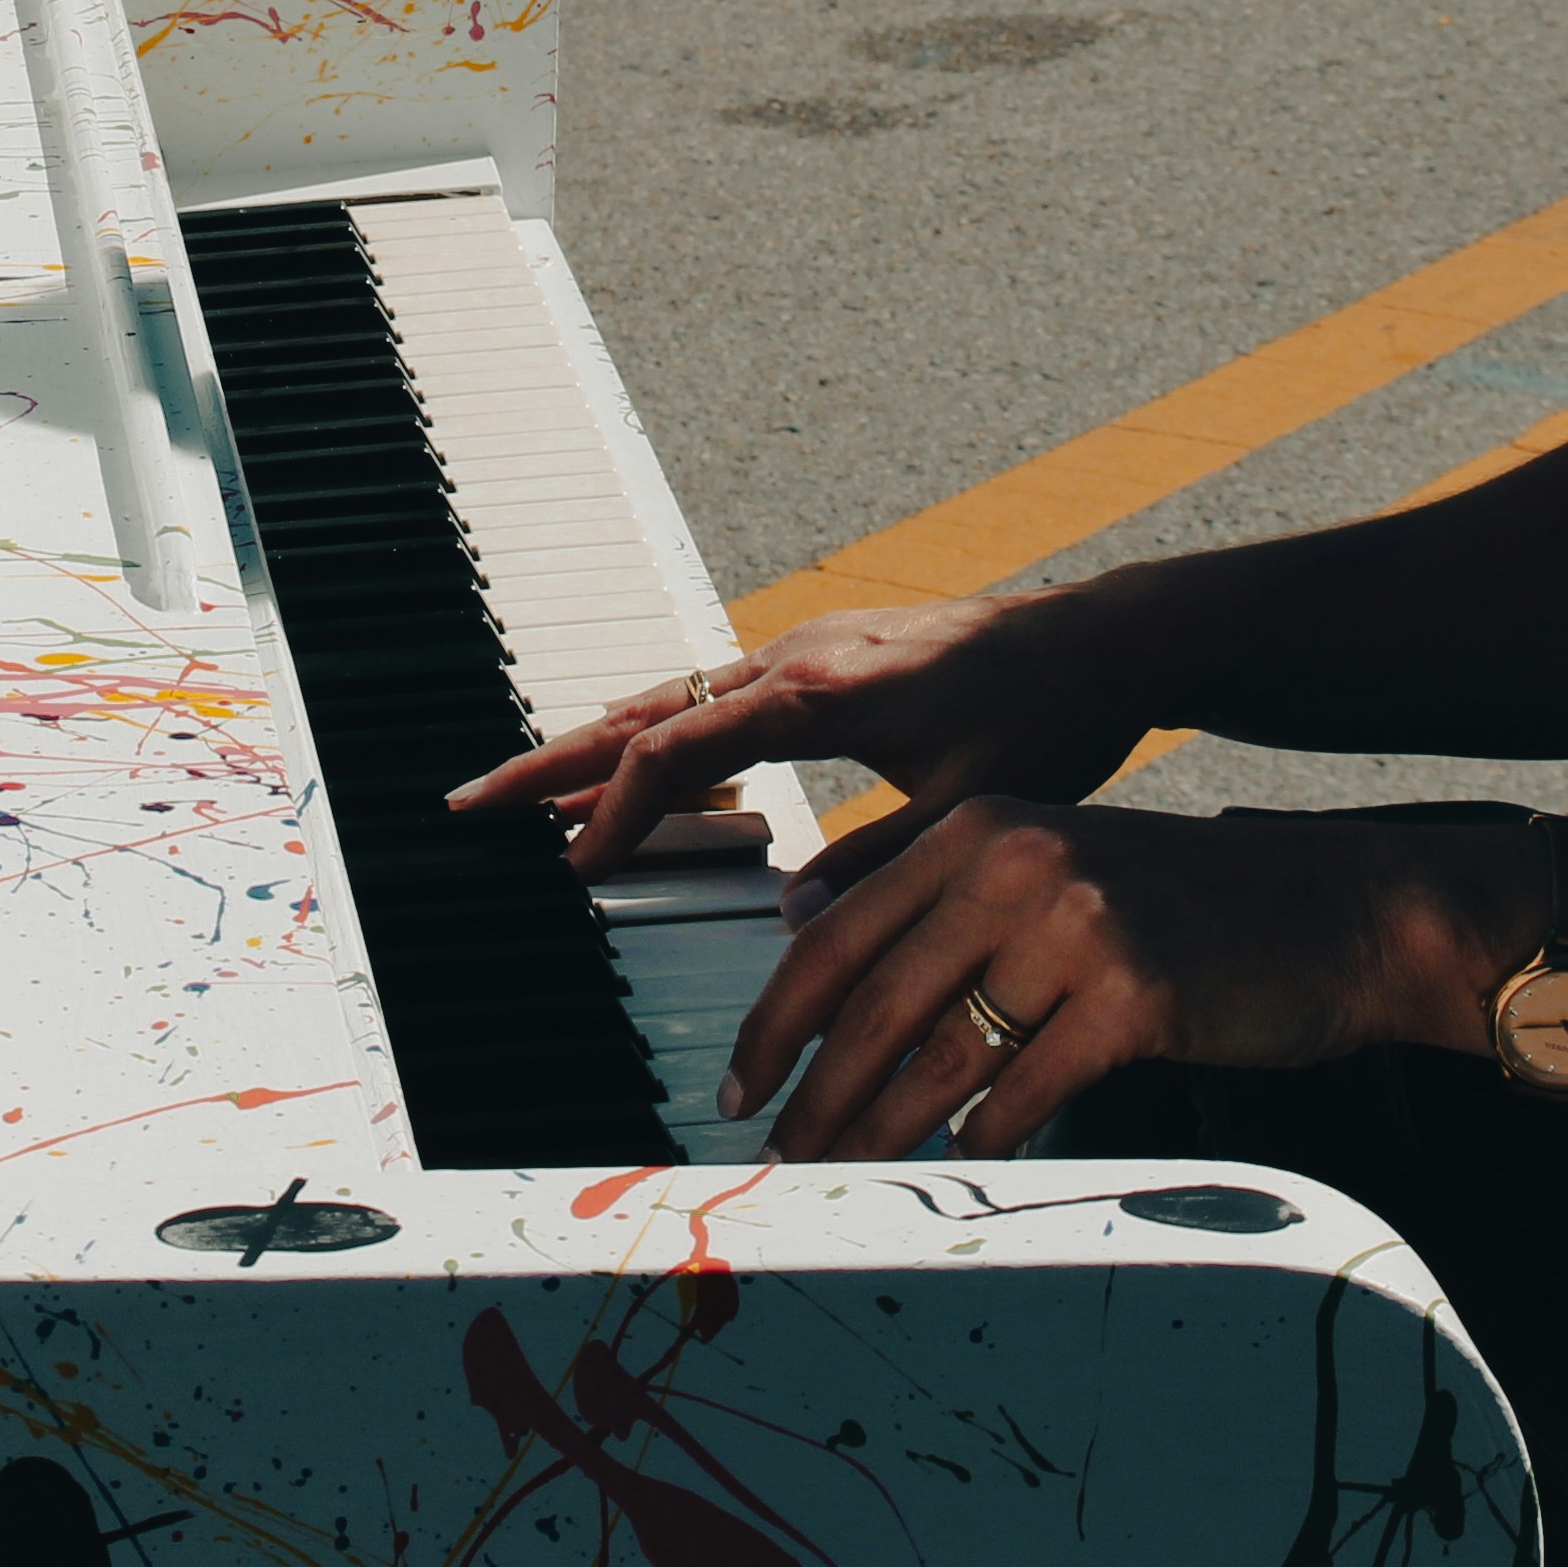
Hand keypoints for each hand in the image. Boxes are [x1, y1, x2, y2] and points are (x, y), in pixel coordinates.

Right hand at [444, 589, 1150, 876]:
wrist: (1099, 642)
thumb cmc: (1048, 720)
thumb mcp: (967, 808)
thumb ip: (873, 865)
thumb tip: (787, 924)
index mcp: (816, 690)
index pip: (679, 748)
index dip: (617, 810)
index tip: (572, 868)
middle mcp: (793, 659)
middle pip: (644, 710)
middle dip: (551, 760)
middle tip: (467, 802)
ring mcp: (801, 654)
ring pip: (669, 700)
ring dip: (592, 745)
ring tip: (524, 794)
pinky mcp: (819, 663)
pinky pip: (709, 700)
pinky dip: (654, 735)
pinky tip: (637, 770)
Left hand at [730, 800, 1504, 1161]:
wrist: (1335, 909)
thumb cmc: (1187, 908)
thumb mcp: (1056, 874)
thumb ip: (951, 917)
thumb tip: (838, 1007)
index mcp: (977, 829)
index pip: (836, 934)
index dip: (774, 1022)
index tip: (741, 1083)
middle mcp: (1014, 863)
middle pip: (873, 1006)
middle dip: (813, 1096)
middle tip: (777, 1156)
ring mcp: (1075, 926)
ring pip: (940, 1058)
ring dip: (880, 1133)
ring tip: (844, 1178)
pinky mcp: (1134, 994)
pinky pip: (1028, 1090)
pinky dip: (987, 1135)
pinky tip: (964, 1159)